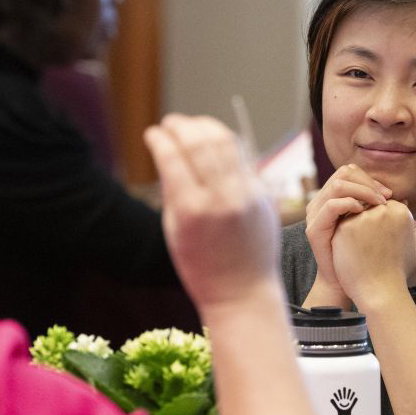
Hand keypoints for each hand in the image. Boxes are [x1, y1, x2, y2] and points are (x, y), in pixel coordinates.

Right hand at [143, 114, 279, 310]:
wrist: (242, 291)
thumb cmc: (200, 266)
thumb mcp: (174, 230)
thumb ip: (172, 189)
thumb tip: (168, 153)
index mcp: (192, 210)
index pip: (172, 157)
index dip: (160, 139)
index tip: (153, 134)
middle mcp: (221, 198)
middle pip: (200, 143)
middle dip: (181, 126)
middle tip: (170, 123)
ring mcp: (246, 195)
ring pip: (226, 143)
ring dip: (205, 127)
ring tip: (191, 126)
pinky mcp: (263, 195)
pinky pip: (242, 159)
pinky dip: (225, 146)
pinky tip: (213, 142)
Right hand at [304, 163, 392, 301]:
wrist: (354, 284)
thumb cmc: (370, 257)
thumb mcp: (378, 230)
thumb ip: (386, 213)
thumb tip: (404, 199)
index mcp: (335, 199)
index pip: (351, 172)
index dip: (372, 179)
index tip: (391, 194)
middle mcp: (323, 202)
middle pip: (344, 173)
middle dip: (368, 182)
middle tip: (386, 198)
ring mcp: (316, 215)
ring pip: (338, 184)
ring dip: (363, 191)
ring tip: (379, 204)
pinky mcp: (315, 229)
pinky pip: (331, 205)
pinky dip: (349, 204)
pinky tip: (363, 212)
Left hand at [332, 201, 415, 310]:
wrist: (380, 292)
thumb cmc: (398, 273)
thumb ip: (415, 227)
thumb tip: (407, 208)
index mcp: (401, 212)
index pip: (386, 204)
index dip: (381, 222)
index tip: (379, 239)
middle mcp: (383, 210)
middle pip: (369, 206)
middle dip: (368, 221)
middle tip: (368, 244)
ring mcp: (363, 218)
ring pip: (354, 213)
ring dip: (355, 227)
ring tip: (360, 249)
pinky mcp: (345, 227)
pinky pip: (341, 224)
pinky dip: (344, 237)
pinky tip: (350, 252)